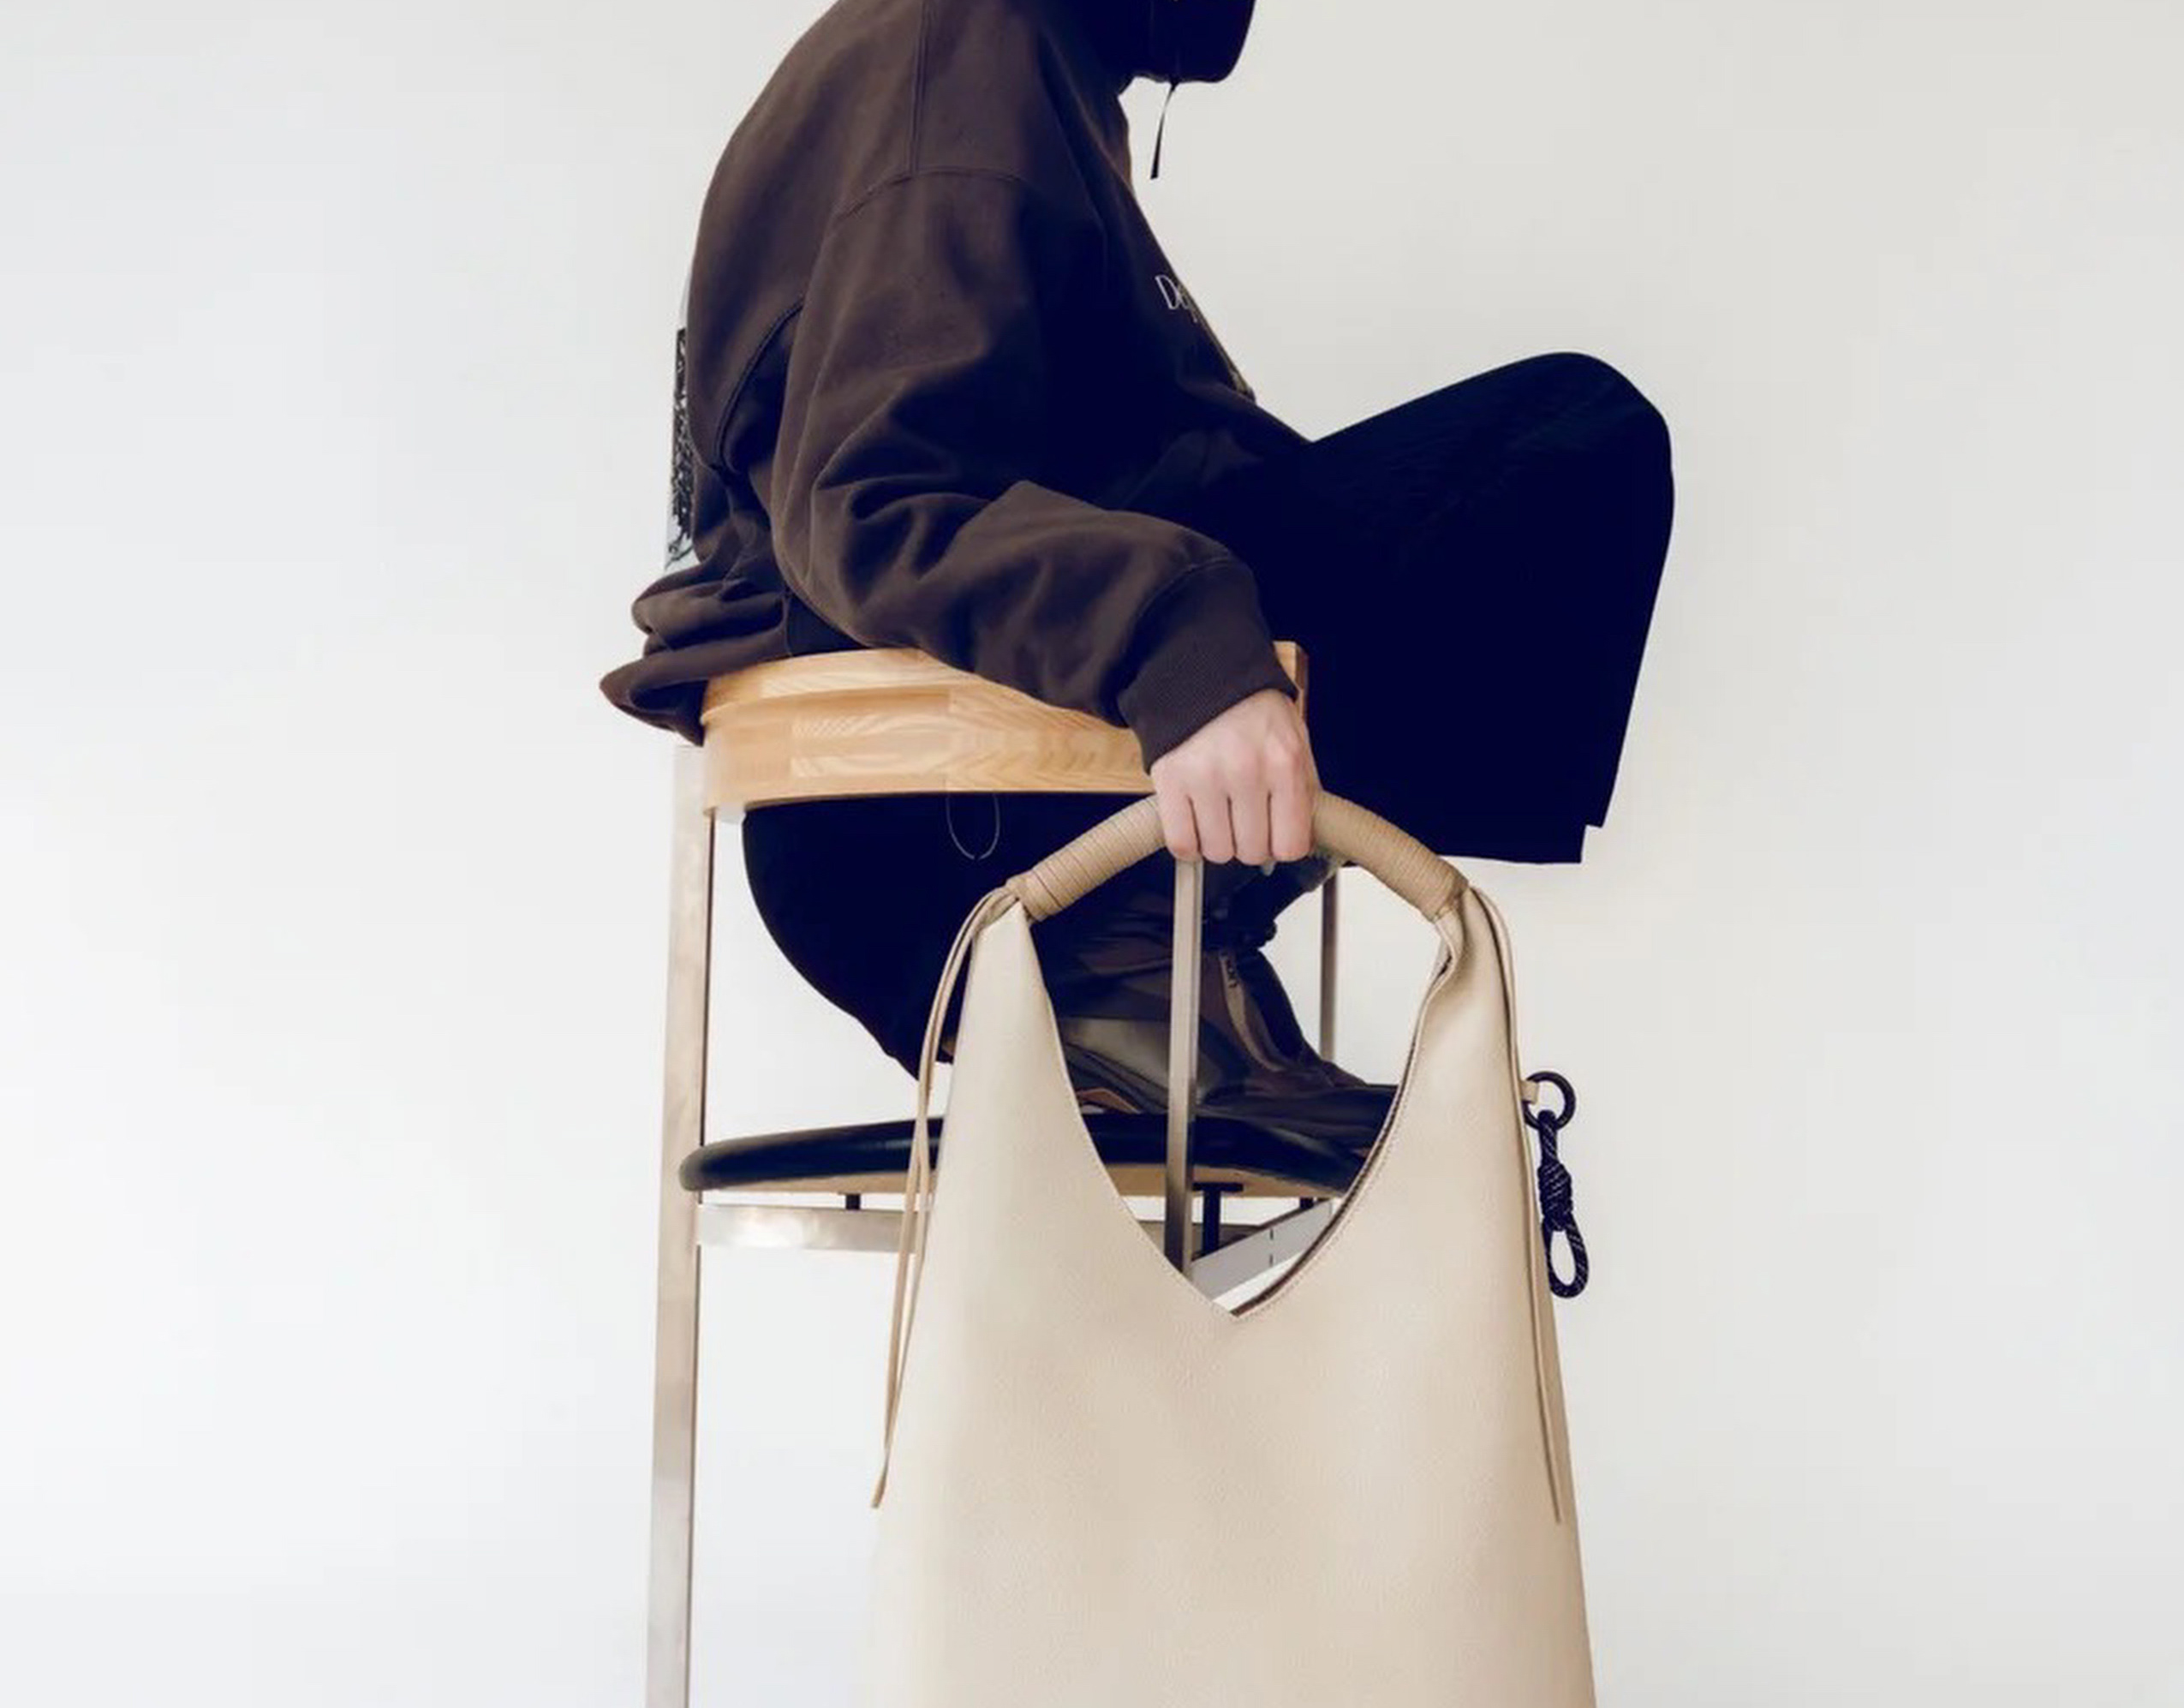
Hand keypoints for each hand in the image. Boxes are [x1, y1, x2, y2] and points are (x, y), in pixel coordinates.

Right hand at [1146, 686, 1319, 865]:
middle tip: (1245, 821)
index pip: (1290, 844)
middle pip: (1251, 851)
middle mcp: (1246, 771)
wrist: (1201, 673)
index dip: (1282, 845)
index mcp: (1283, 762)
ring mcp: (1204, 777)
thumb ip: (1304, 786)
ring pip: (1216, 851)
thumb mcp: (1295, 738)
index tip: (1275, 836)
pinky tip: (1195, 824)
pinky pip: (1181, 842)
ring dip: (1218, 843)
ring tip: (1219, 816)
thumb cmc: (1252, 709)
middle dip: (1250, 843)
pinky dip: (1188, 844)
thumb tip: (1304, 835)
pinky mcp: (1170, 780)